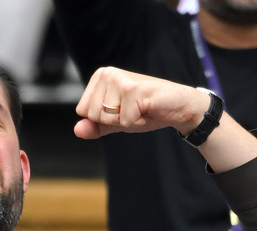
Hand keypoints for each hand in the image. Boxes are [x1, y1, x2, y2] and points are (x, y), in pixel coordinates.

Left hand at [73, 67, 207, 139]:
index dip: (104, 118)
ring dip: (127, 121)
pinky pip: (124, 121)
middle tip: (133, 109)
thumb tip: (77, 130)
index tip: (122, 109)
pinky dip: (138, 122)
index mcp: (100, 77)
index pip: (83, 111)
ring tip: (140, 108)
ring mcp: (119, 80)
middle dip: (114, 120)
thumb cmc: (147, 111)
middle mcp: (107, 73)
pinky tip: (148, 109)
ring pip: (107, 118)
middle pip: (92, 115)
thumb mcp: (116, 121)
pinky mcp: (132, 90)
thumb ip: (95, 126)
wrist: (179, 107)